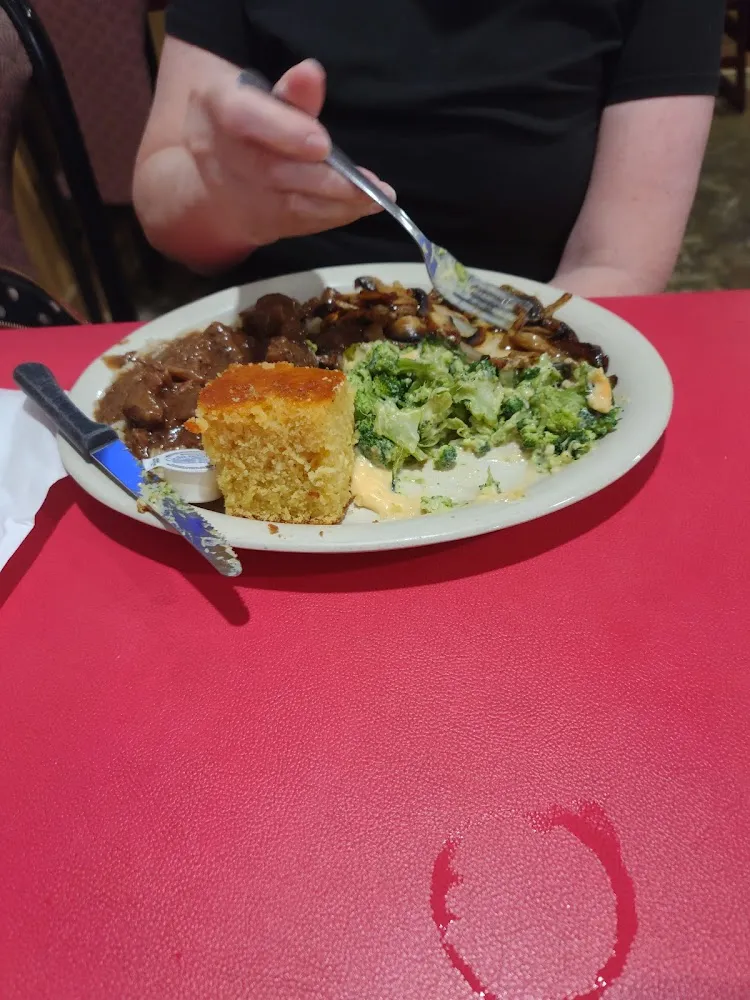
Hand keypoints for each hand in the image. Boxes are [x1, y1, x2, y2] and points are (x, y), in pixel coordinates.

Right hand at [183, 59, 394, 249]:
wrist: (215, 168)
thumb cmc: (248, 121)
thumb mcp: (261, 94)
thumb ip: (291, 92)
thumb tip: (312, 74)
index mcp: (218, 107)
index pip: (244, 117)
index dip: (284, 132)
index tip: (323, 144)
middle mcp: (222, 156)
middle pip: (274, 172)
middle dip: (326, 179)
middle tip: (367, 184)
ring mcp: (239, 196)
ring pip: (290, 205)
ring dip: (338, 203)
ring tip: (377, 197)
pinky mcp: (258, 223)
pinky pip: (299, 223)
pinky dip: (335, 215)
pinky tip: (363, 207)